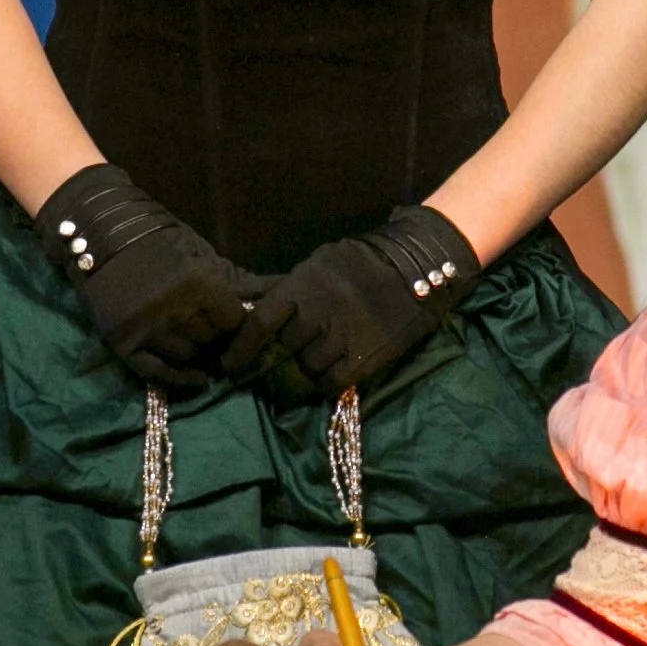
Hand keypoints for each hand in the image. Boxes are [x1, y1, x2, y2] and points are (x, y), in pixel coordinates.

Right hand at [36, 163, 266, 388]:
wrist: (102, 238)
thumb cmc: (161, 245)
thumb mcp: (203, 256)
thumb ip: (240, 282)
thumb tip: (283, 291)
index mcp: (197, 282)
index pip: (233, 321)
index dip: (236, 323)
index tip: (233, 322)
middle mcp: (173, 309)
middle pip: (210, 340)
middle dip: (216, 338)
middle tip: (214, 333)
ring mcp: (145, 329)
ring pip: (187, 357)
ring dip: (196, 354)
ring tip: (198, 344)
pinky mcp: (123, 344)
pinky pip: (158, 374)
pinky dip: (180, 380)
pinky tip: (196, 380)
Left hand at [220, 205, 479, 402]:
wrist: (417, 266)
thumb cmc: (362, 263)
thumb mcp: (320, 264)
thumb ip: (290, 290)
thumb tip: (255, 315)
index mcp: (305, 284)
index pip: (261, 322)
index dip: (241, 349)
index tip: (229, 366)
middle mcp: (321, 311)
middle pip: (284, 349)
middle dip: (276, 360)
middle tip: (275, 365)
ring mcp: (345, 335)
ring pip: (308, 368)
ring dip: (305, 370)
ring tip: (312, 362)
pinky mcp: (367, 355)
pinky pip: (332, 381)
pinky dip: (326, 381)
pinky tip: (331, 373)